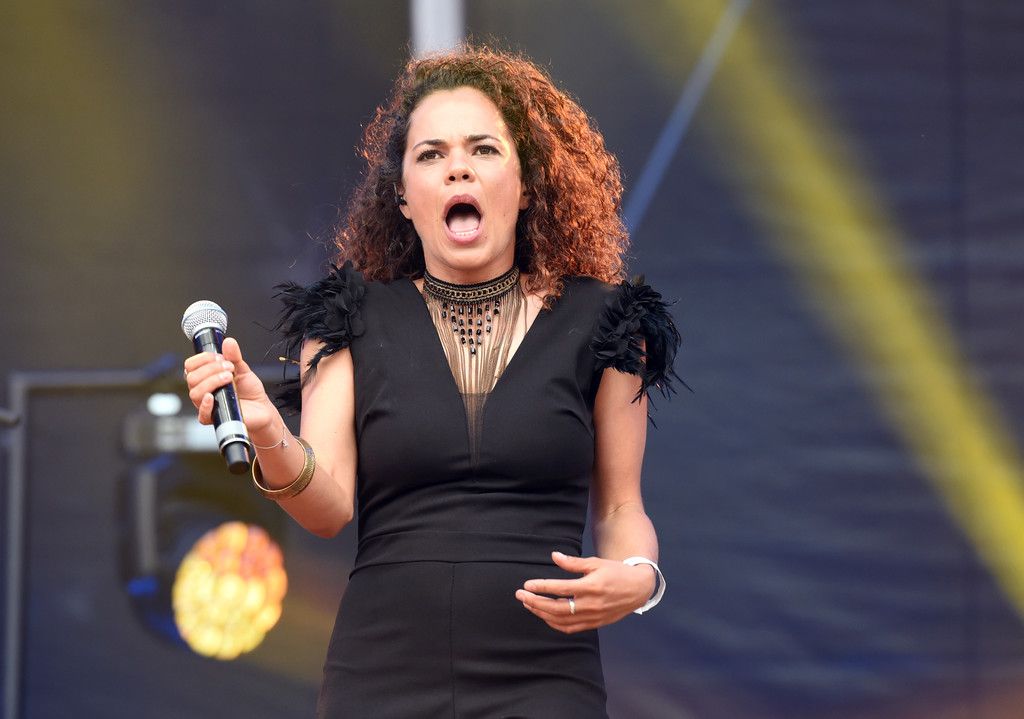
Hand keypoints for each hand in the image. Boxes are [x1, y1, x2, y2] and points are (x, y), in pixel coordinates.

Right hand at [183, 337, 275, 432]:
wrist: (262, 409)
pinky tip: (212, 396)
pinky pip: (202, 414)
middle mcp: (203, 391)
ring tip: (229, 377)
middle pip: (192, 378)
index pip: (190, 366)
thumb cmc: (250, 391)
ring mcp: (207, 405)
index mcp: (205, 377)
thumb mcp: (242, 369)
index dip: (203, 358)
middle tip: (229, 367)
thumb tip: (228, 341)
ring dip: (212, 381)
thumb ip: (234, 356)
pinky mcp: (214, 418)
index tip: (219, 356)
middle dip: (211, 369)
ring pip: (195, 392)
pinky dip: (205, 404)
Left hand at [515, 551, 655, 633]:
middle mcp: (591, 604)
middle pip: (557, 608)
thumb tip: (554, 556)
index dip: (542, 587)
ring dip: (541, 613)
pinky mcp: (594, 624)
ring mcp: (592, 617)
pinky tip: (544, 615)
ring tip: (528, 604)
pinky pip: (570, 628)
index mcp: (591, 587)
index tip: (527, 585)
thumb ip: (573, 563)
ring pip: (561, 620)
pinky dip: (554, 623)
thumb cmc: (616, 572)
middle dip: (535, 602)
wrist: (637, 589)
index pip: (560, 589)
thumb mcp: (596, 563)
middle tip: (520, 595)